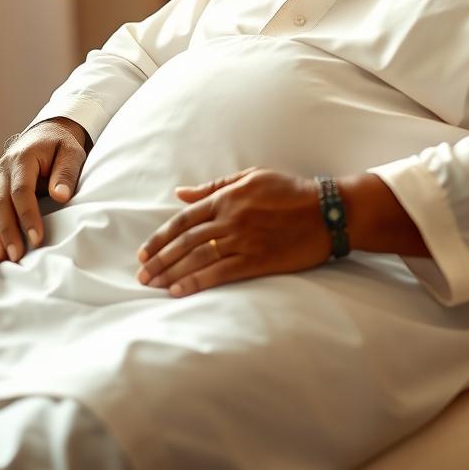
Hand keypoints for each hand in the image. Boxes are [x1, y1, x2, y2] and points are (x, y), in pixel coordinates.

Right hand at [0, 117, 89, 265]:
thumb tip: (61, 196)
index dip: (27, 216)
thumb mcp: (71, 153)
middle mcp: (3, 169)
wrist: (45, 133)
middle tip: (16, 256)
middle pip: (0, 204)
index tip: (37, 238)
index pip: (21, 191)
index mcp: (22, 159)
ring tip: (0, 257)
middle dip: (7, 232)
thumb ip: (66, 173)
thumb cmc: (61, 145)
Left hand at [136, 168, 331, 296]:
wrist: (327, 211)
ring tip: (153, 285)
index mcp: (227, 198)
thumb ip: (215, 186)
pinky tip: (179, 291)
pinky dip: (196, 282)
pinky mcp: (257, 260)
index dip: (160, 238)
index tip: (144, 252)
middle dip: (159, 259)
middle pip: (184, 242)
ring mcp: (242, 240)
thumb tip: (181, 193)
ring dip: (171, 273)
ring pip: (197, 258)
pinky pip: (220, 273)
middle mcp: (230, 219)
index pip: (183, 219)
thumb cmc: (291, 191)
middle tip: (141, 276)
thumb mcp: (252, 177)